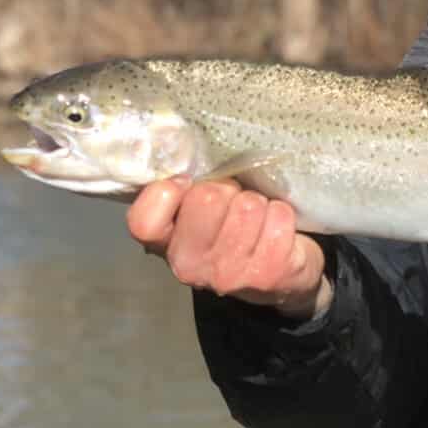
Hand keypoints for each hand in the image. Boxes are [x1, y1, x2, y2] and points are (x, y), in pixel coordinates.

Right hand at [127, 178, 331, 318]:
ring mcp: (229, 274)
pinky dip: (281, 214)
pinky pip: (279, 216)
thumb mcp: (195, 212)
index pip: (145, 221)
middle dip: (226, 188)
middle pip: (207, 198)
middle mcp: (190, 266)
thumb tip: (182, 148)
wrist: (277, 278)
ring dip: (257, 202)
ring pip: (248, 204)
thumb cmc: (230, 231)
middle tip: (232, 202)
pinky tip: (275, 228)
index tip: (187, 182)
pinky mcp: (269, 273)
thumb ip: (181, 189)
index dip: (167, 191)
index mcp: (165, 245)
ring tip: (256, 217)